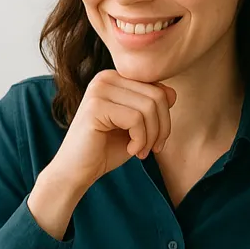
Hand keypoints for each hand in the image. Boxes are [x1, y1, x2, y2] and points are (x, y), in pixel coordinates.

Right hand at [46, 70, 176, 191]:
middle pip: (157, 96)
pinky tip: (130, 150)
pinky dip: (140, 140)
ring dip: (151, 136)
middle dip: (162, 128)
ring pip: (149, 107)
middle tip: (152, 149)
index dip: (165, 117)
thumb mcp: (137, 126)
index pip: (158, 89)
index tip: (157, 141)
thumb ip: (151, 108)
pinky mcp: (96, 106)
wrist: (76, 171)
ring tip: (140, 151)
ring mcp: (99, 90)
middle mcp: (106, 78)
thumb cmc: (106, 149)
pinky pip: (136, 119)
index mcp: (115, 78)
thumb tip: (172, 93)